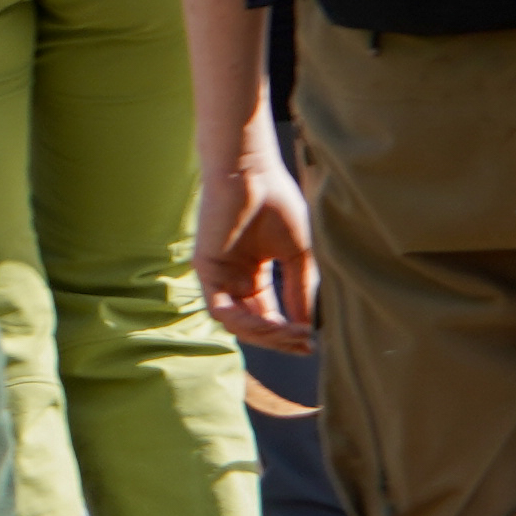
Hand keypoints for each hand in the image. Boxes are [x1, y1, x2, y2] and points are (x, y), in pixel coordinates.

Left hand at [197, 131, 317, 354]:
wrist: (253, 171)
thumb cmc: (276, 202)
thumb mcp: (297, 254)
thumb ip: (301, 290)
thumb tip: (309, 328)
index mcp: (253, 274)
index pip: (268, 316)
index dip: (288, 334)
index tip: (310, 343)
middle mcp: (234, 279)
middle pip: (254, 325)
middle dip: (279, 339)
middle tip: (303, 343)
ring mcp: (218, 276)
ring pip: (238, 324)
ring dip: (266, 334)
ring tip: (291, 332)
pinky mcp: (204, 270)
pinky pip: (221, 311)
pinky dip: (246, 322)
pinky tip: (270, 323)